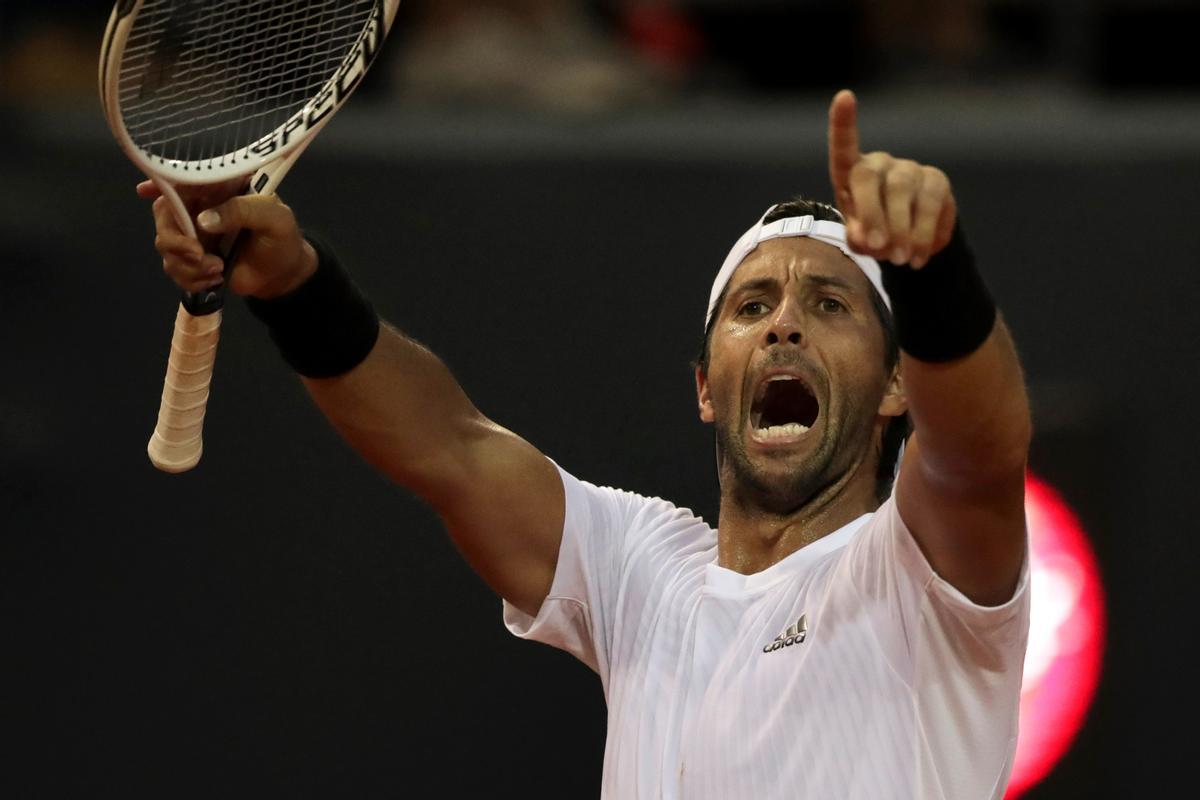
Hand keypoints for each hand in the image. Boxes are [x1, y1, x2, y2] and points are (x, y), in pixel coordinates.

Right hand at [139, 179, 316, 298]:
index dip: (160, 184)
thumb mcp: (274, 219)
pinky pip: (173, 267)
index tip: (144, 191)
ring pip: (165, 245)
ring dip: (188, 265)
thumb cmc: (283, 240)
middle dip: (176, 241)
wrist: (283, 276)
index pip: (184, 180)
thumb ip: (243, 211)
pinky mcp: (192, 258)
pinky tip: (214, 279)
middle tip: (199, 255)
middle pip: (164, 216)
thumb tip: (203, 220)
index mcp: (219, 190)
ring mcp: (193, 234)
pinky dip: (191, 279)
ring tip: (218, 270)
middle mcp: (200, 207)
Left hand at [827, 89, 955, 268]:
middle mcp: (880, 164)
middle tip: (881, 251)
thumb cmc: (873, 234)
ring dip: (904, 230)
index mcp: (851, 174)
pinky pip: (933, 204)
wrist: (908, 243)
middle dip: (873, 214)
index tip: (844, 97)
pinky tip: (920, 256)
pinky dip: (925, 234)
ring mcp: (910, 169)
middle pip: (870, 176)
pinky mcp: (937, 181)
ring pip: (905, 191)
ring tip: (902, 261)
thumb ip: (858, 237)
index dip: (843, 123)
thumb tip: (869, 238)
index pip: (844, 146)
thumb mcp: (859, 239)